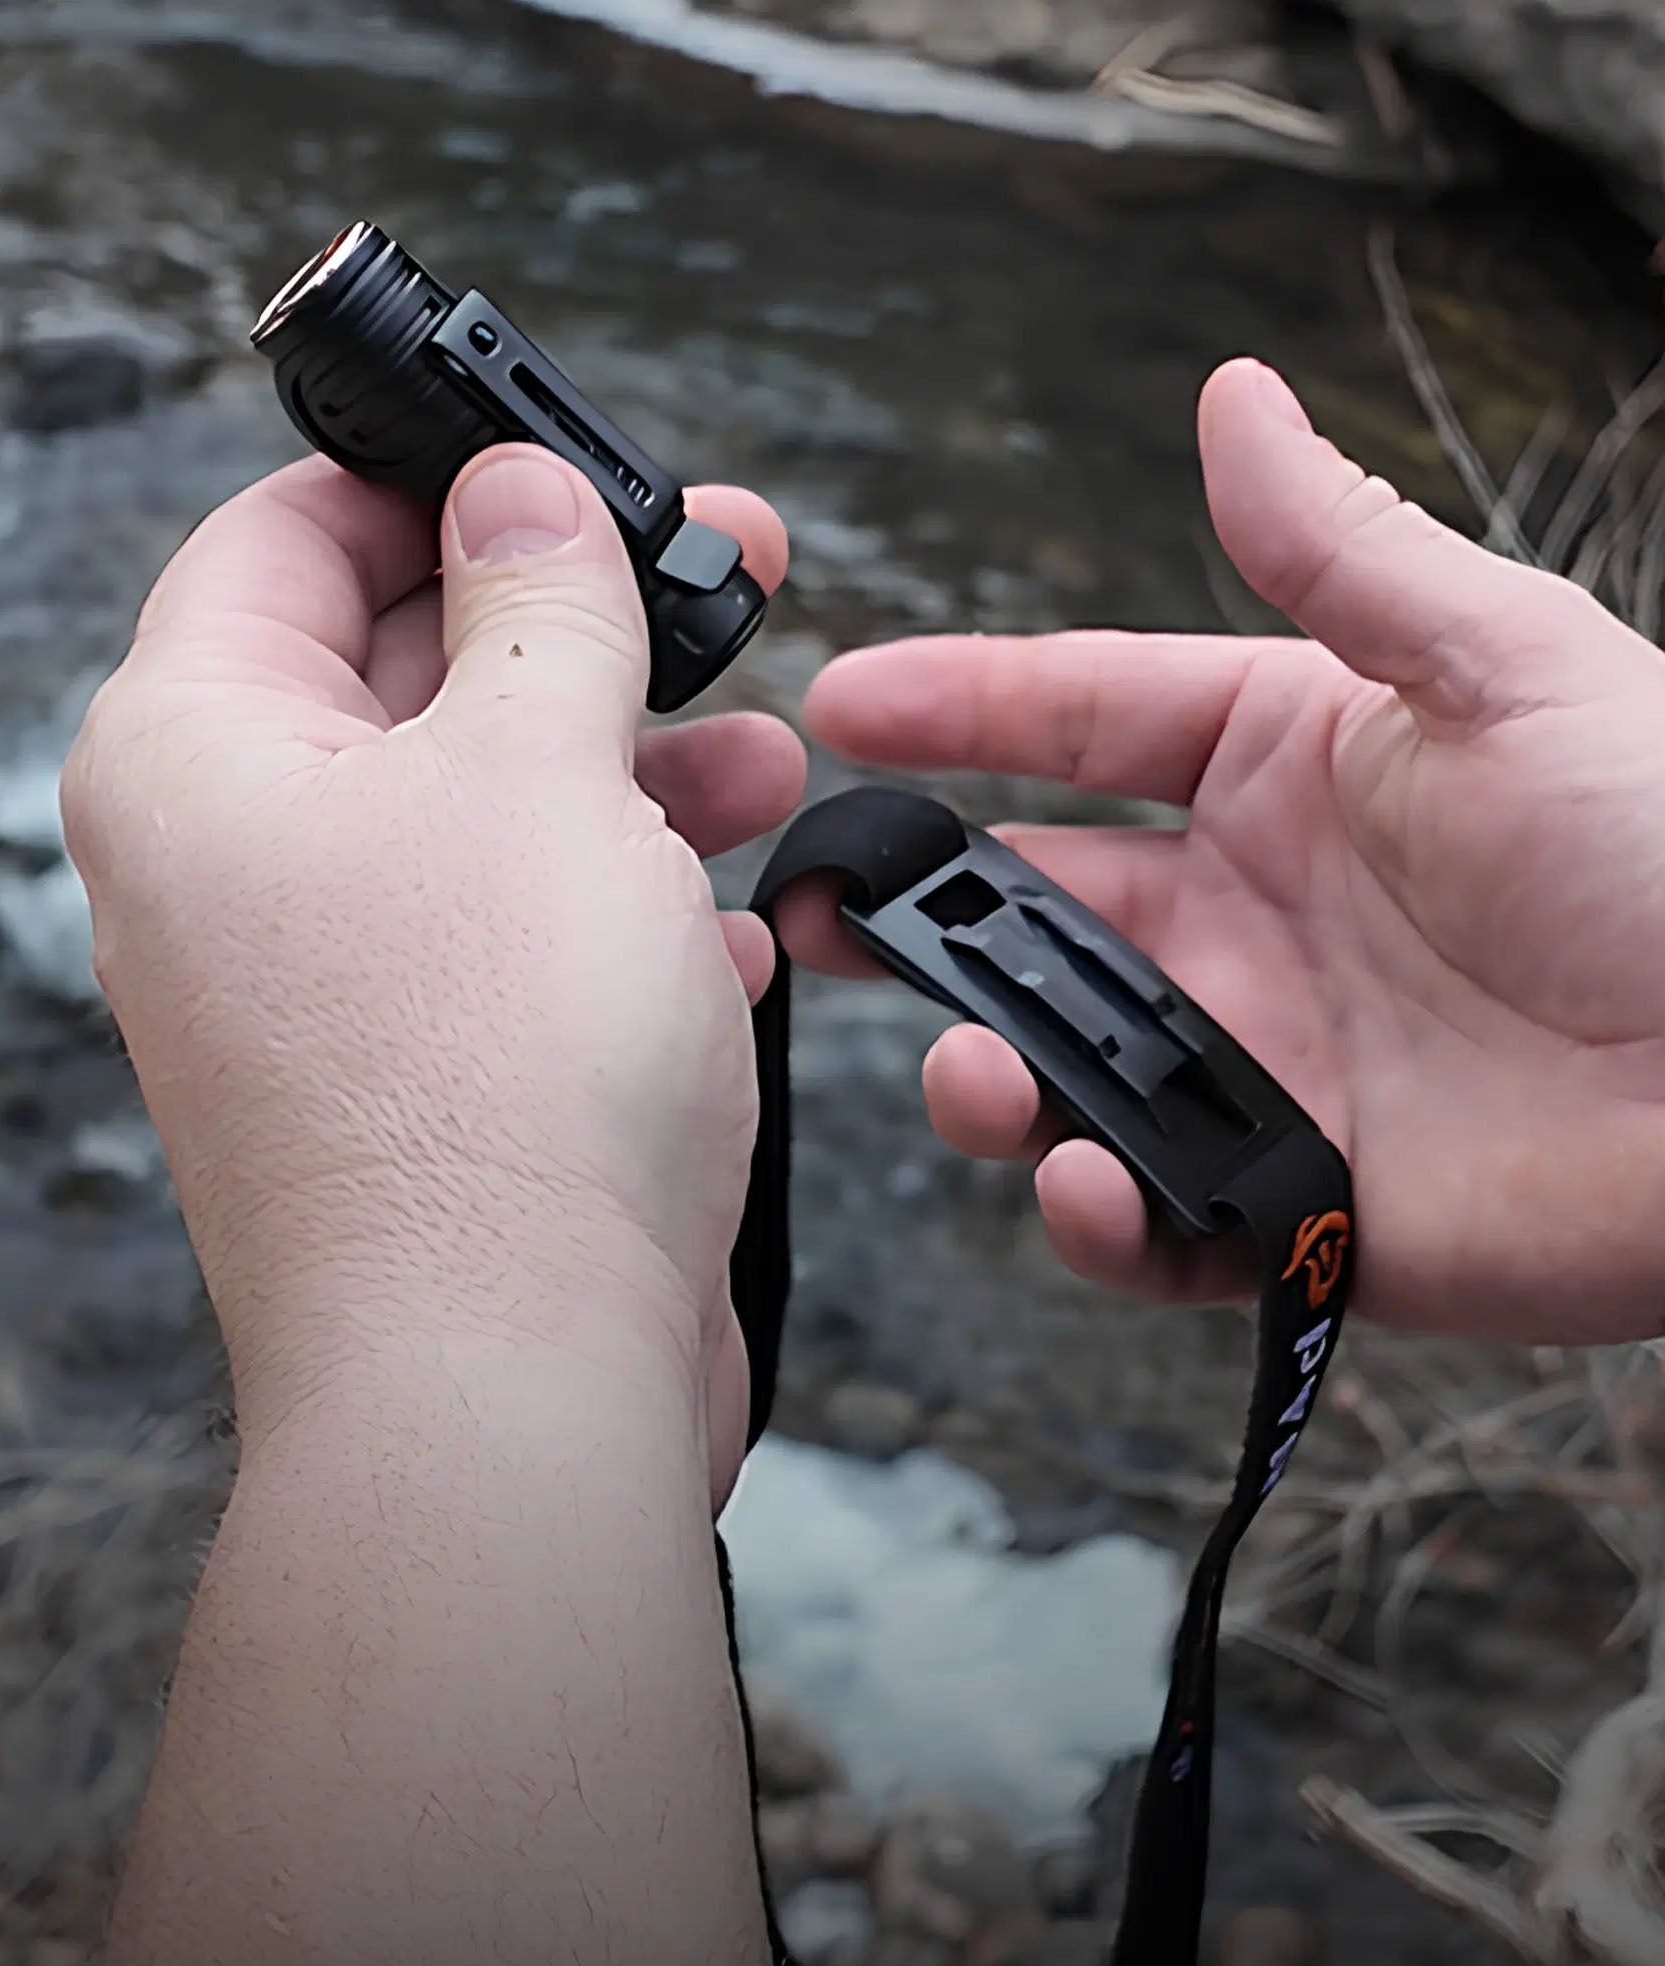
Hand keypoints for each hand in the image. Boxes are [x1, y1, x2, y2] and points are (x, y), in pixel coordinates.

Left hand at [61, 445, 798, 1496]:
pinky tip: (723, 924)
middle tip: (734, 576)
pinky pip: (517, 949)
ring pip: (486, 817)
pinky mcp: (422, 1085)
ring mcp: (327, 990)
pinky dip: (619, 915)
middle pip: (408, 671)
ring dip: (630, 773)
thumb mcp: (536, 768)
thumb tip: (516, 492)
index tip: (570, 463)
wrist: (510, 1390)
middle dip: (581, 626)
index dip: (432, 480)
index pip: (285, 539)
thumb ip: (537, 605)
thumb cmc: (495, 1077)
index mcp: (198, 756)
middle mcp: (236, 870)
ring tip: (765, 759)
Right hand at [792, 357, 1664, 1345]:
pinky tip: (1091, 1178)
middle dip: (912, 914)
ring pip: (1062, 1072)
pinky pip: (1156, 1221)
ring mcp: (1265, 1063)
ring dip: (985, 1072)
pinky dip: (1097, 1213)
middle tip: (813, 913)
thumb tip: (1234, 396)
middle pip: (1034, 913)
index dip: (961, 708)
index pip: (1086, 722)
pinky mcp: (1297, 1203)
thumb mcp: (1501, 668)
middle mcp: (1252, 919)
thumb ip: (1338, 556)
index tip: (841, 703)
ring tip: (968, 1068)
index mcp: (1291, 771)